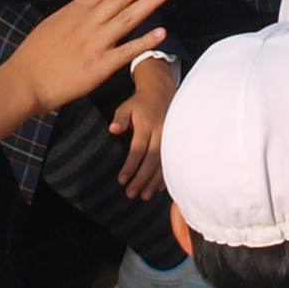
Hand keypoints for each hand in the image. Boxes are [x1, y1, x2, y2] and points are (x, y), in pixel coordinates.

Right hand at [8, 0, 172, 111]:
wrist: (23, 83)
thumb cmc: (33, 56)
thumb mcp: (52, 24)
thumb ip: (74, 15)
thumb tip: (89, 5)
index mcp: (75, 10)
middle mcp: (88, 22)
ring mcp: (95, 43)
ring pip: (128, 17)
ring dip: (151, 1)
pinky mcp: (100, 67)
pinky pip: (127, 52)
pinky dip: (145, 41)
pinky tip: (163, 32)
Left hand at [111, 51, 176, 199]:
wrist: (162, 91)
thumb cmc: (141, 102)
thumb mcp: (126, 106)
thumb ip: (120, 119)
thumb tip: (112, 130)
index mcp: (147, 124)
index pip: (138, 149)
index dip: (131, 166)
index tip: (122, 180)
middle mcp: (161, 132)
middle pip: (152, 160)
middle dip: (142, 179)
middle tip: (132, 194)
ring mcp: (171, 138)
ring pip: (163, 164)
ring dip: (154, 182)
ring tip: (144, 196)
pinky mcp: (175, 141)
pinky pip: (171, 162)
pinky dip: (165, 177)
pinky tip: (157, 188)